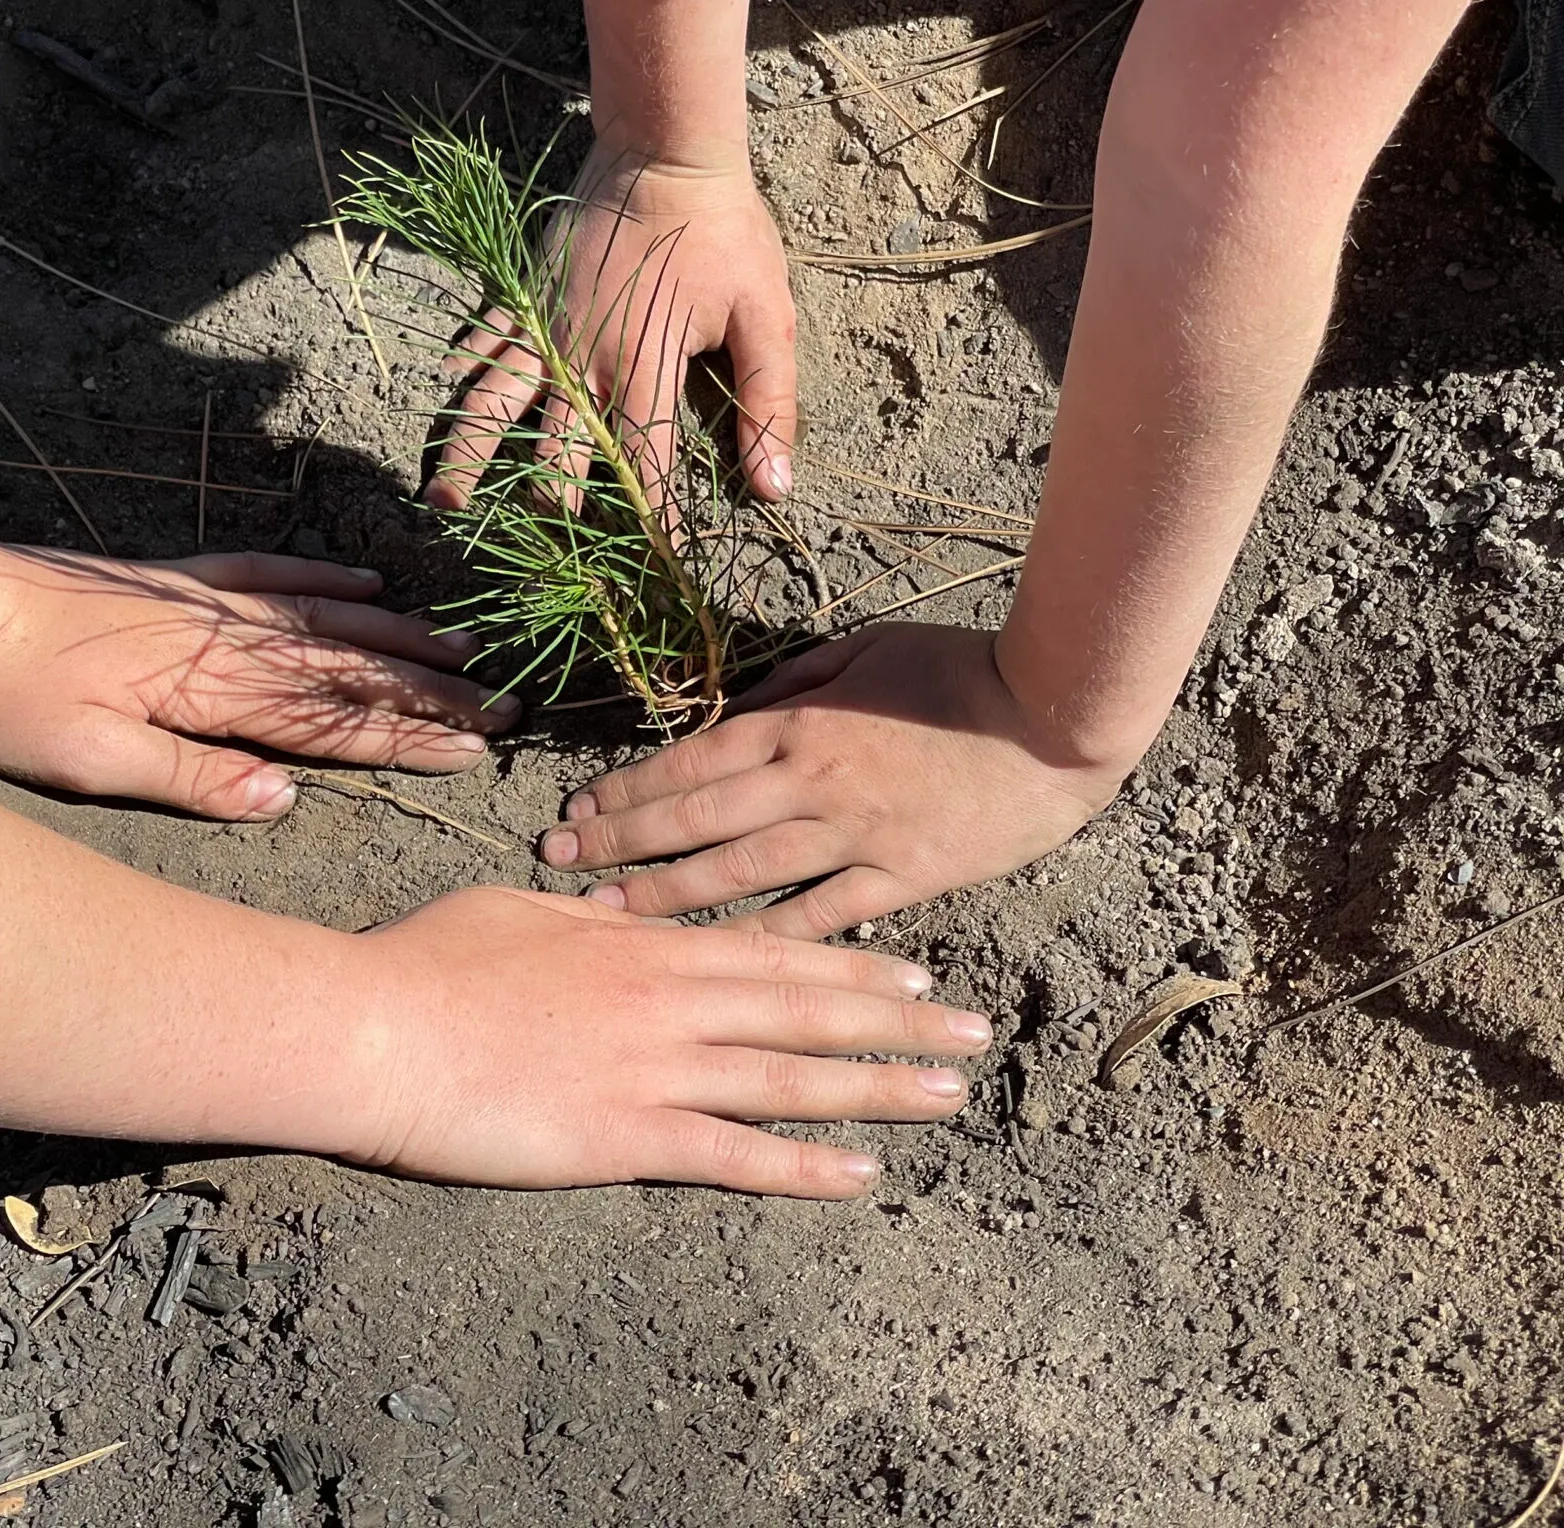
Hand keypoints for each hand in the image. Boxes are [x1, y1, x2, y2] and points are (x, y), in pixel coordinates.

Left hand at [0, 543, 518, 818]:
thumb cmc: (13, 702)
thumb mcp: (94, 764)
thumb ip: (194, 778)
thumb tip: (284, 799)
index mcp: (214, 695)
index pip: (335, 722)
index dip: (410, 737)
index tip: (476, 747)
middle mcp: (228, 643)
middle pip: (351, 669)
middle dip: (431, 689)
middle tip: (505, 701)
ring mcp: (208, 604)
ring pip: (327, 619)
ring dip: (398, 635)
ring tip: (464, 648)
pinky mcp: (180, 579)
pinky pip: (273, 573)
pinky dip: (326, 578)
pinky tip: (366, 579)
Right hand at [343, 885, 988, 1191]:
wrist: (374, 1028)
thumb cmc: (424, 964)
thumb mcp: (509, 911)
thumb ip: (574, 914)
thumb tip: (608, 907)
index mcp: (639, 943)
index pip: (768, 950)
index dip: (848, 962)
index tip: (915, 970)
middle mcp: (666, 1000)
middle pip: (805, 1007)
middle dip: (897, 1020)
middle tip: (974, 1034)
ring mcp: (652, 1068)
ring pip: (790, 1077)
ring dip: (878, 1089)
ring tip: (949, 1099)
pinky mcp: (624, 1136)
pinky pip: (733, 1156)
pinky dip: (802, 1168)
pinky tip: (862, 1179)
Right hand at [430, 143, 796, 511]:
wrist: (666, 152)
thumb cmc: (725, 233)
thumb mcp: (765, 315)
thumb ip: (768, 403)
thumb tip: (775, 488)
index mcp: (647, 367)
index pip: (644, 466)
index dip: (651, 519)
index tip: (655, 560)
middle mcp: (583, 358)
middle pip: (556, 453)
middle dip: (552, 507)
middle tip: (550, 547)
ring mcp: (542, 326)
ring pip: (492, 404)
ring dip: (469, 457)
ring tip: (446, 502)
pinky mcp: (522, 294)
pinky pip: (479, 340)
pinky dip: (458, 373)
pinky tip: (441, 403)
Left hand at [536, 624, 1128, 939]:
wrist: (1056, 712)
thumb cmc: (959, 668)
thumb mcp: (862, 651)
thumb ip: (793, 685)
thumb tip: (732, 712)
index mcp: (796, 723)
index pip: (688, 760)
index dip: (627, 788)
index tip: (577, 809)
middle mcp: (809, 781)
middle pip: (694, 818)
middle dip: (619, 840)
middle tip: (557, 862)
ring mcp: (854, 835)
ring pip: (740, 872)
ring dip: (666, 893)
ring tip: (608, 911)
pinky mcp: (901, 876)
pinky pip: (821, 916)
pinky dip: (766, 939)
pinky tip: (715, 961)